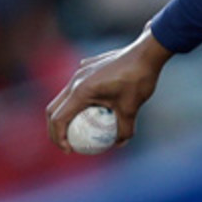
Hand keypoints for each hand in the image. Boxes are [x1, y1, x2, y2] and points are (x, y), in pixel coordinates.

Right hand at [46, 25, 172, 152]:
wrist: (147, 51)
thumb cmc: (139, 78)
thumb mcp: (132, 107)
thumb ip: (124, 128)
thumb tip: (119, 143)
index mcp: (81, 91)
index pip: (58, 119)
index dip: (59, 138)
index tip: (70, 150)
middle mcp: (75, 80)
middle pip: (54, 108)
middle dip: (55, 129)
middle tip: (67, 143)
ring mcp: (80, 71)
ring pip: (64, 97)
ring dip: (65, 113)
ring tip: (77, 129)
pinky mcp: (88, 66)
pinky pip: (77, 86)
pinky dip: (78, 101)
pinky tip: (94, 109)